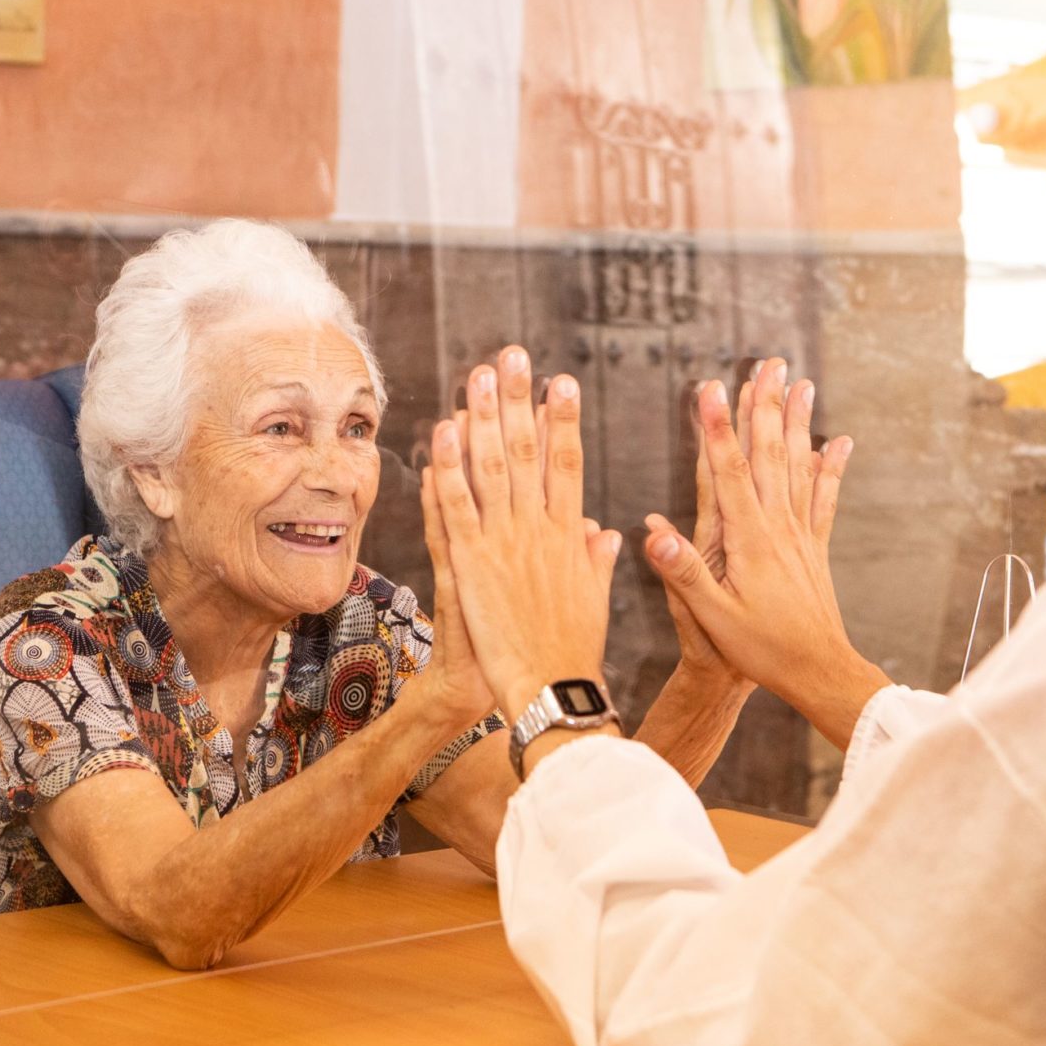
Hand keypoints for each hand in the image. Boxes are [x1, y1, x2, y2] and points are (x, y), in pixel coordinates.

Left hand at [422, 347, 621, 719]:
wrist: (550, 689)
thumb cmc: (574, 651)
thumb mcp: (594, 598)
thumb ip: (595, 558)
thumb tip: (605, 529)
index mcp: (570, 535)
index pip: (567, 462)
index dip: (562, 419)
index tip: (560, 382)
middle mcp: (539, 529)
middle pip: (528, 451)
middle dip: (519, 400)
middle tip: (512, 356)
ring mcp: (505, 544)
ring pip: (490, 468)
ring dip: (482, 417)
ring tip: (476, 376)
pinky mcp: (473, 565)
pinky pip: (456, 508)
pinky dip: (448, 469)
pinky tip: (441, 434)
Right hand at [642, 359, 888, 747]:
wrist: (818, 671)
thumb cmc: (761, 649)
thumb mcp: (712, 618)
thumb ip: (685, 573)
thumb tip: (654, 532)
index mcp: (749, 540)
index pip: (728, 471)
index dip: (717, 428)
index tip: (710, 388)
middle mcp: (777, 527)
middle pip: (768, 455)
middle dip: (764, 406)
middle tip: (767, 364)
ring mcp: (799, 534)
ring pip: (796, 466)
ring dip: (796, 423)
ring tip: (800, 384)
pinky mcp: (815, 547)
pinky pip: (823, 498)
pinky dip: (830, 467)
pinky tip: (837, 442)